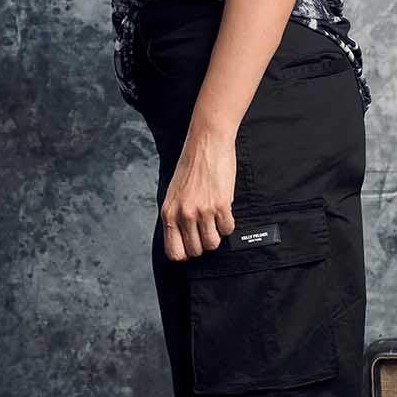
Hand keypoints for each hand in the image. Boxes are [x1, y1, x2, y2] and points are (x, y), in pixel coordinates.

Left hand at [161, 124, 237, 260]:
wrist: (207, 143)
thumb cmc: (191, 164)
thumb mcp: (174, 193)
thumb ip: (176, 216)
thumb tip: (183, 238)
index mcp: (169, 212)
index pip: (174, 252)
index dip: (185, 254)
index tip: (192, 247)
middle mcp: (184, 214)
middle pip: (196, 251)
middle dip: (203, 244)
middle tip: (207, 230)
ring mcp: (202, 211)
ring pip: (212, 243)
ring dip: (217, 235)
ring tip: (216, 221)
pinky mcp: (221, 205)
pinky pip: (228, 229)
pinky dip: (228, 224)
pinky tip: (224, 211)